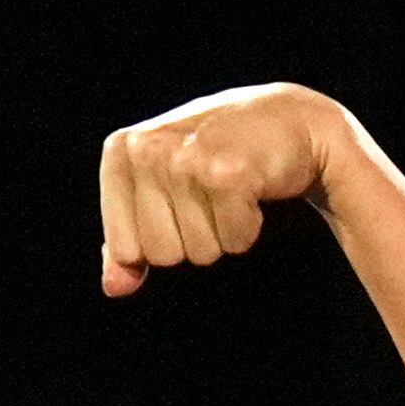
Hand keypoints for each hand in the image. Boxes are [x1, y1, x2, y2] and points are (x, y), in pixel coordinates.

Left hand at [98, 83, 344, 296]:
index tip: (180, 200)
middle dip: (193, 238)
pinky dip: (249, 227)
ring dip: (223, 232)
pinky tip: (254, 187)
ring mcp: (187, 160)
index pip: (125, 249)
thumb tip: (114, 288)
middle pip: (161, 255)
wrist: (290, 117)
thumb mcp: (162, 185)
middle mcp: (147, 150)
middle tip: (211, 193)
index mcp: (121, 151)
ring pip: (198, 252)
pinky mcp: (229, 173)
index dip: (160, 238)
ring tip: (232, 188)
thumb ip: (129, 237)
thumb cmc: (219, 154)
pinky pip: (233, 242)